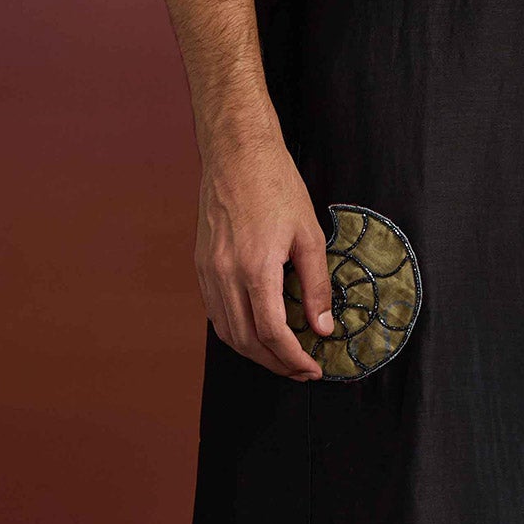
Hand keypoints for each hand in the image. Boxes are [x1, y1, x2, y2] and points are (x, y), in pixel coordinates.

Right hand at [195, 132, 333, 379]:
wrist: (236, 153)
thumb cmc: (275, 186)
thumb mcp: (309, 235)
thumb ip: (316, 285)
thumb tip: (322, 327)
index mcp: (255, 268)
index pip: (272, 333)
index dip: (293, 358)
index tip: (312, 368)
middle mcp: (225, 275)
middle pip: (247, 341)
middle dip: (275, 363)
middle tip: (301, 370)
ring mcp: (208, 271)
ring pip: (226, 331)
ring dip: (254, 352)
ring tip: (281, 357)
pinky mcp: (201, 265)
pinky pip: (215, 312)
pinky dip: (235, 332)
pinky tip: (256, 331)